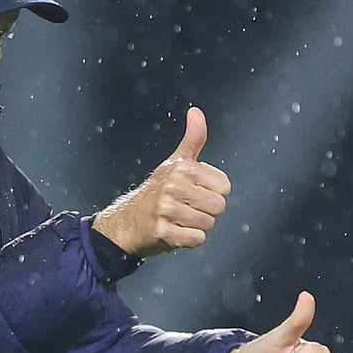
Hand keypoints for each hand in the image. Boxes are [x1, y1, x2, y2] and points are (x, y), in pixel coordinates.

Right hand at [91, 107, 230, 257]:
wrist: (127, 220)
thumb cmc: (156, 192)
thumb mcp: (176, 161)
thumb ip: (193, 138)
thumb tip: (196, 112)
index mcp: (182, 167)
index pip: (225, 186)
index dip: (212, 192)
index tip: (194, 192)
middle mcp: (173, 186)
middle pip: (219, 206)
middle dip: (205, 212)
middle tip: (185, 209)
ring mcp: (167, 209)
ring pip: (208, 224)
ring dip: (196, 227)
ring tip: (178, 220)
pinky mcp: (162, 231)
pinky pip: (196, 240)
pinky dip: (188, 240)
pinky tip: (174, 231)